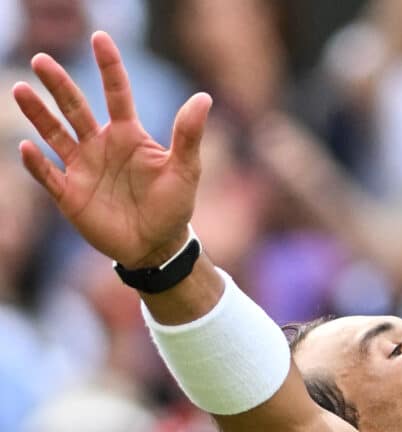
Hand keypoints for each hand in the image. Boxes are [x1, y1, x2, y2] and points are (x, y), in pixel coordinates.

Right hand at [12, 32, 211, 268]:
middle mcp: (100, 145)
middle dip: (59, 84)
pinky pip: (48, 174)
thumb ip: (188, 135)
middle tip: (42, 59)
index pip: (116, 93)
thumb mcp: (186, 170)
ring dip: (38, 113)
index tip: (100, 38)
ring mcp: (83, 168)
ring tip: (21, 89)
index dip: (109, 67)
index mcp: (128, 135)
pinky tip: (27, 146)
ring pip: (55, 134)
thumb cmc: (173, 206)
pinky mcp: (70, 194)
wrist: (157, 246)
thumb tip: (203, 98)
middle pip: (76, 108)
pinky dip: (37, 162)